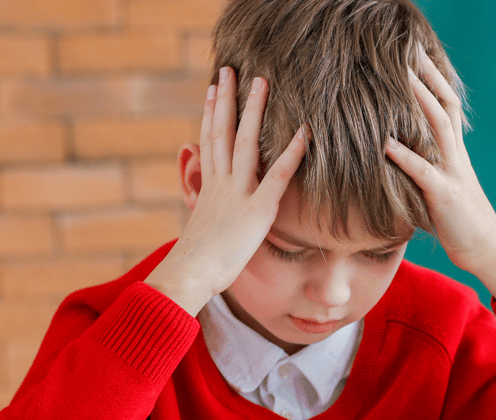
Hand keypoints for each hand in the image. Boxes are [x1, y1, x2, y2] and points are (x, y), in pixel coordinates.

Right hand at [144, 67, 309, 315]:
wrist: (190, 274)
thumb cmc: (196, 260)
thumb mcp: (199, 226)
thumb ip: (202, 204)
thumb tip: (197, 195)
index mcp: (209, 187)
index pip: (210, 140)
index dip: (212, 112)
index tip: (215, 87)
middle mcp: (221, 183)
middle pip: (224, 131)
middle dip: (229, 98)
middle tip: (232, 69)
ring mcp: (238, 194)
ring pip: (246, 143)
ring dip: (255, 111)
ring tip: (263, 82)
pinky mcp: (258, 211)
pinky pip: (278, 176)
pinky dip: (292, 153)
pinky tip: (305, 132)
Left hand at [384, 49, 495, 298]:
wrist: (487, 250)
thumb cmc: (459, 224)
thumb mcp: (441, 190)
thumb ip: (423, 170)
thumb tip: (397, 157)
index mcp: (455, 154)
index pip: (447, 106)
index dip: (434, 80)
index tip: (418, 57)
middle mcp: (456, 157)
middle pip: (443, 106)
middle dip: (427, 77)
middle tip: (410, 50)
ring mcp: (452, 174)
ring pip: (437, 128)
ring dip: (418, 101)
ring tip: (400, 77)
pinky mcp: (444, 196)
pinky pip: (422, 172)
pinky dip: (404, 156)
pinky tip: (386, 143)